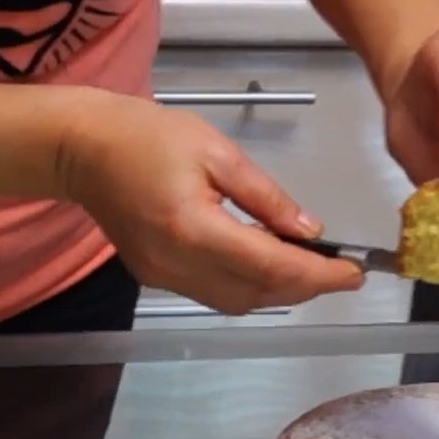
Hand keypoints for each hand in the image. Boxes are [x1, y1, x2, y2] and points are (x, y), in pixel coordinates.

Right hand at [56, 93, 363, 315]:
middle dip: (304, 286)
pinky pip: (213, 293)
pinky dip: (247, 285)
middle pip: (256, 293)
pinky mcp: (156, 278)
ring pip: (236, 301)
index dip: (318, 274)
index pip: (269, 266)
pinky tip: (264, 262)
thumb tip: (311, 231)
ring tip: (310, 268)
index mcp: (194, 228)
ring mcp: (163, 277)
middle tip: (341, 270)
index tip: (355, 272)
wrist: (83, 150)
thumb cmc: (149, 136)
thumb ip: (266, 197)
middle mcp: (177, 264)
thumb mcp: (217, 152)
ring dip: (278, 290)